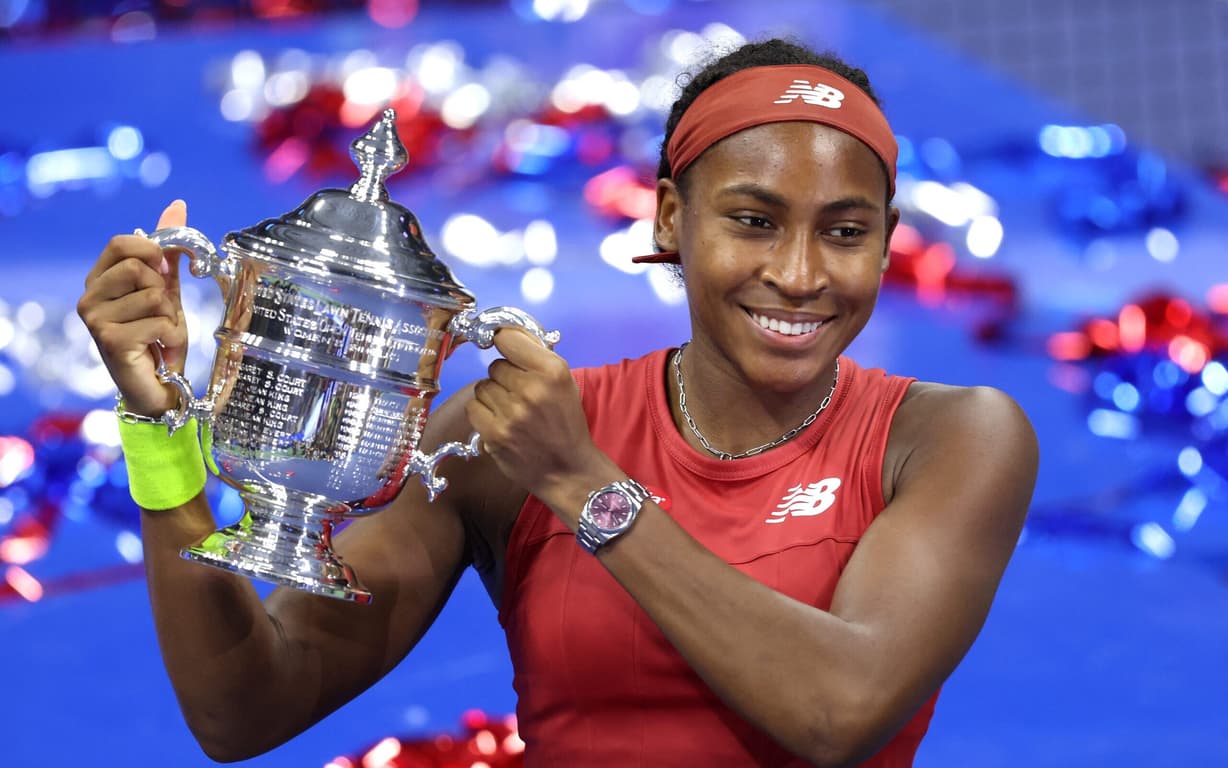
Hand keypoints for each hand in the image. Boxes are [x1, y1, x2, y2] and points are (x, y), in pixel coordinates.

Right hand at [77, 200, 190, 416]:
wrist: (159, 385)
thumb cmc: (158, 337)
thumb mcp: (167, 290)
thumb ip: (168, 253)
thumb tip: (176, 205)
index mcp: (100, 279)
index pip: (122, 243)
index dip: (152, 252)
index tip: (164, 274)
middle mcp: (89, 297)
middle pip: (138, 268)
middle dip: (163, 292)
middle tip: (161, 315)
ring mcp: (95, 319)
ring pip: (154, 296)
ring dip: (171, 317)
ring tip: (160, 335)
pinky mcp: (110, 340)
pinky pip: (160, 321)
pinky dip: (172, 335)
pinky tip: (159, 349)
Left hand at [465, 328, 605, 502]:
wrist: (567, 470)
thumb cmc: (565, 423)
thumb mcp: (565, 383)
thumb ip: (535, 357)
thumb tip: (502, 333)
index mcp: (553, 371)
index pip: (507, 338)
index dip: (502, 340)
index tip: (503, 347)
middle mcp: (531, 389)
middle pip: (494, 365)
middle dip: (504, 377)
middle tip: (520, 394)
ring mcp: (511, 413)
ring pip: (482, 386)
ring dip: (493, 396)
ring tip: (512, 411)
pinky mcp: (494, 434)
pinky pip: (473, 407)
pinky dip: (483, 413)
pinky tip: (500, 422)